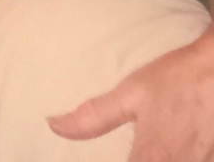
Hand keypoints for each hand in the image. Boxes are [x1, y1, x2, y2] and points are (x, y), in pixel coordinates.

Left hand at [47, 25, 213, 161]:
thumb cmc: (177, 79)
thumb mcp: (131, 94)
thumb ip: (94, 117)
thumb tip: (54, 126)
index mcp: (150, 155)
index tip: (115, 158)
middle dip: (137, 160)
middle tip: (130, 151)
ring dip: (157, 159)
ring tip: (150, 149)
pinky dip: (180, 157)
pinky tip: (173, 149)